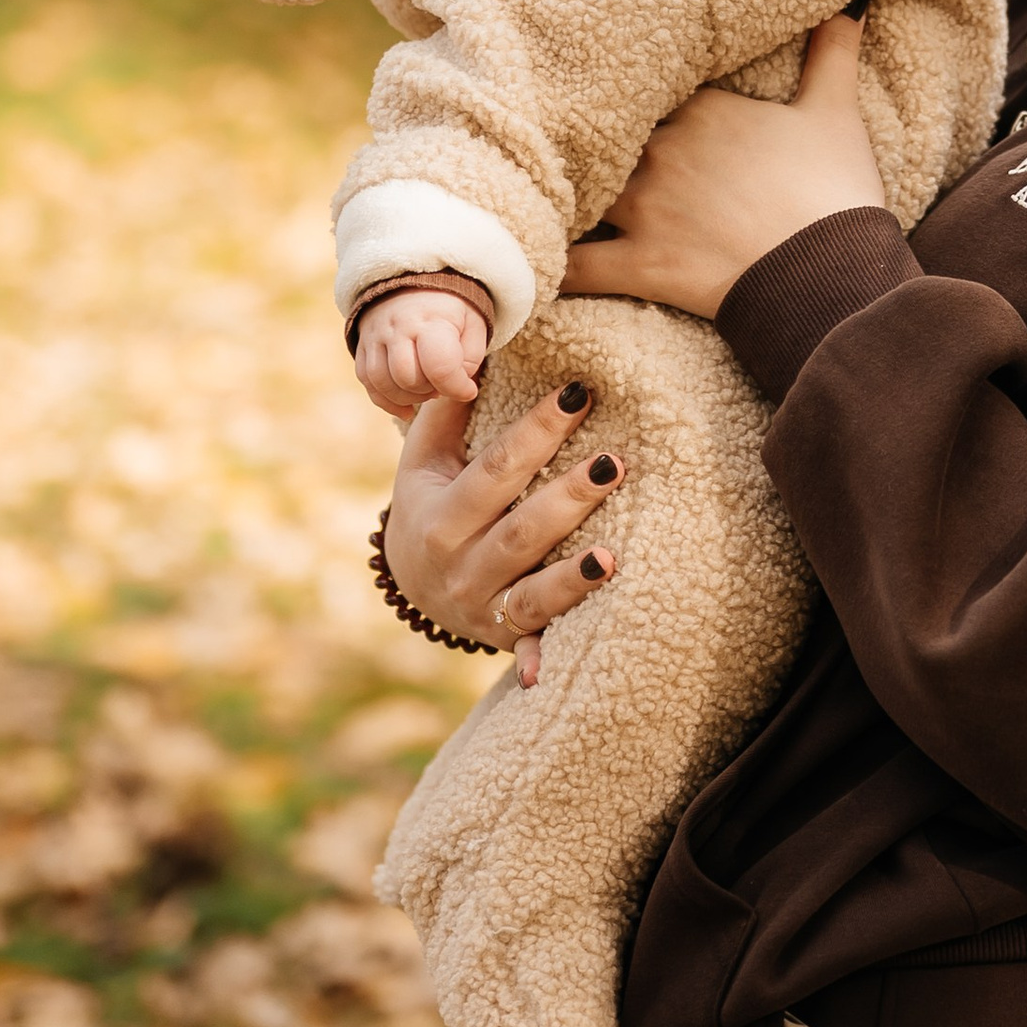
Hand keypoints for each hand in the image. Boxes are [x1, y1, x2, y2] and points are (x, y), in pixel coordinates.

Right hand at [355, 286, 491, 420]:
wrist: (414, 280)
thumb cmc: (451, 308)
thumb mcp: (473, 323)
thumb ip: (470, 358)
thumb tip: (456, 386)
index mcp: (431, 319)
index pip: (439, 366)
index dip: (457, 387)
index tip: (468, 390)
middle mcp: (398, 327)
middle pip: (408, 378)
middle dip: (431, 391)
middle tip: (444, 383)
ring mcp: (375, 336)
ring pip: (383, 384)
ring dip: (409, 398)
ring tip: (428, 389)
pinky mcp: (362, 345)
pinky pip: (368, 383)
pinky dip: (387, 401)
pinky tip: (406, 407)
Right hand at [383, 375, 625, 685]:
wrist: (411, 582)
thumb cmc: (431, 501)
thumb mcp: (423, 460)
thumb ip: (444, 413)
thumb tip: (473, 357)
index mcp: (439, 515)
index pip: (495, 470)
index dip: (537, 432)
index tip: (579, 395)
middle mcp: (457, 565)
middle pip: (520, 531)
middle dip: (567, 498)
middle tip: (615, 462)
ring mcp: (481, 606)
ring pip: (531, 593)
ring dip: (571, 578)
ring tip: (612, 554)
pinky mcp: (503, 636)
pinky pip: (527, 646)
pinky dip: (538, 660)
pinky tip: (554, 669)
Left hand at [557, 13, 884, 321]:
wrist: (831, 271)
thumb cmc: (836, 191)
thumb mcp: (837, 112)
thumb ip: (833, 52)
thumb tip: (848, 2)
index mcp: (702, 109)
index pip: (645, 85)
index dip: (631, 94)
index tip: (616, 96)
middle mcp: (662, 149)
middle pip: (602, 135)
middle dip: (587, 141)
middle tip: (561, 141)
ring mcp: (645, 207)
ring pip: (577, 191)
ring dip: (559, 194)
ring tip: (531, 194)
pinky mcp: (640, 264)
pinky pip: (575, 266)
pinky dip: (548, 269)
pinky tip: (526, 267)